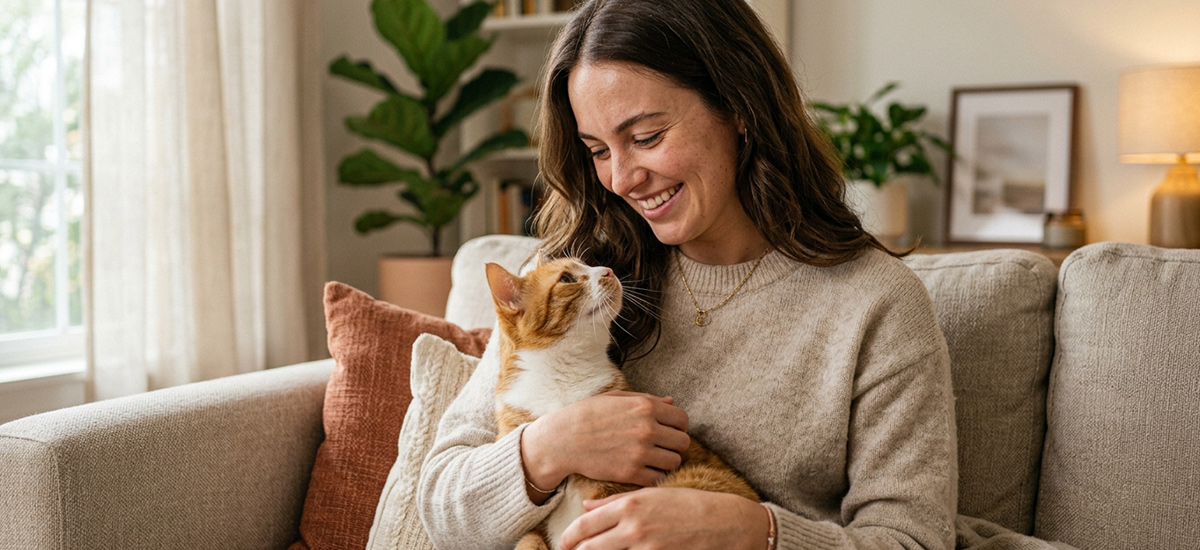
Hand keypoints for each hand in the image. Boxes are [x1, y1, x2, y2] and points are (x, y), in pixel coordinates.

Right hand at [522, 391, 690, 490]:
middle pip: (683, 442)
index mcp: (645, 407)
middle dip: (674, 444)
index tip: (667, 430)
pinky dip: (655, 476)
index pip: (682, 419)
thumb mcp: (616, 398)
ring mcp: (640, 452)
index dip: (677, 425)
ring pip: (675, 461)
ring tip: (653, 459)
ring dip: (667, 461)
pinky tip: (644, 470)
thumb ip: (647, 399)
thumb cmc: (588, 414)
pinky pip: (659, 478)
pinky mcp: (631, 473)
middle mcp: (647, 429)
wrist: (563, 439)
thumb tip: (671, 401)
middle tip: (661, 446)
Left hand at [559, 487, 769, 549]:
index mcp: (629, 506)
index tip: (563, 544)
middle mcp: (633, 527)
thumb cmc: (687, 504)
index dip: (569, 537)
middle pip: (589, 548)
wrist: (723, 522)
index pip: (585, 525)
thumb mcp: (650, 494)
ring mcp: (645, 548)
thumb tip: (586, 505)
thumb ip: (616, 500)